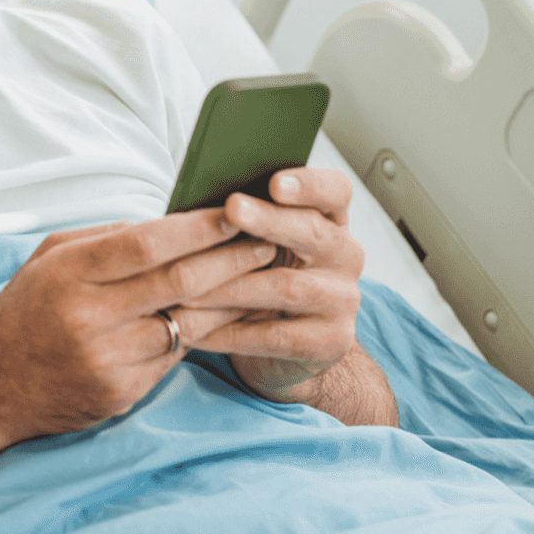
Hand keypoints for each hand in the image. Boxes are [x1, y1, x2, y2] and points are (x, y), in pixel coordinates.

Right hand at [0, 209, 280, 441]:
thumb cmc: (24, 313)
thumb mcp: (48, 260)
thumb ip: (103, 238)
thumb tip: (167, 222)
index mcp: (68, 274)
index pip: (147, 244)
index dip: (197, 227)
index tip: (235, 212)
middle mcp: (88, 317)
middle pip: (178, 281)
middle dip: (231, 258)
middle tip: (270, 240)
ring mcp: (107, 359)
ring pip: (188, 322)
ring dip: (232, 298)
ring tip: (263, 276)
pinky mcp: (121, 393)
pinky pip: (176, 357)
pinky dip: (205, 333)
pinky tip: (230, 316)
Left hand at [183, 168, 365, 403]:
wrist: (281, 352)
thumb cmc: (256, 283)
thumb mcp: (251, 248)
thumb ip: (238, 225)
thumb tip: (192, 205)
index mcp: (328, 221)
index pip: (334, 191)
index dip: (309, 184)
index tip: (275, 182)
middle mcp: (344, 255)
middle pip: (312, 232)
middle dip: (268, 220)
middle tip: (231, 208)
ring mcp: (342, 300)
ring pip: (288, 287)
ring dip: (232, 287)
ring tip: (188, 288)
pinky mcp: (332, 342)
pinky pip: (277, 336)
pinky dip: (231, 333)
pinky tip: (195, 330)